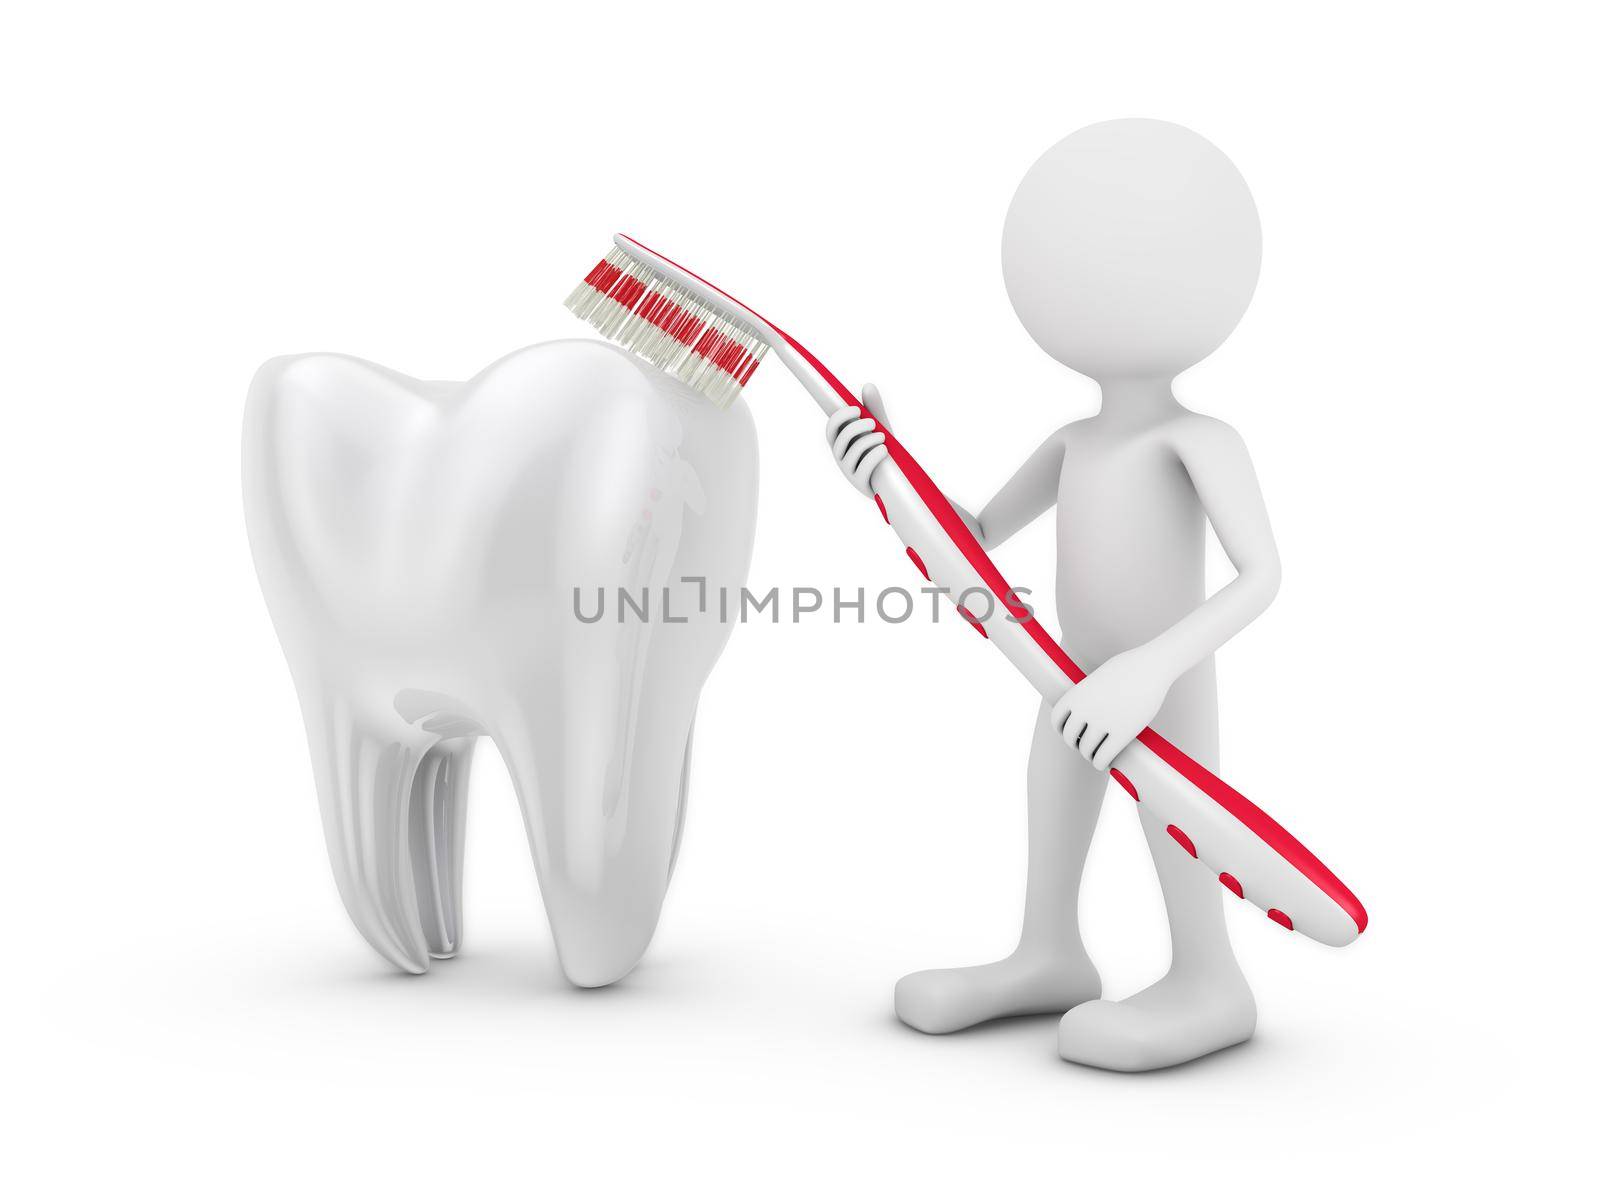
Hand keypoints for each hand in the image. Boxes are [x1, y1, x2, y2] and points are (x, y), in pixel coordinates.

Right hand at [824, 382, 892, 494]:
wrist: (892, 478)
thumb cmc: (881, 448)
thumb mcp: (879, 427)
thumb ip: (873, 408)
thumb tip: (868, 386)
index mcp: (841, 442)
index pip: (831, 428)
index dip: (840, 417)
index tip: (857, 409)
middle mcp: (841, 456)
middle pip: (840, 439)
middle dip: (857, 428)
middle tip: (873, 423)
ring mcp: (849, 471)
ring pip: (853, 453)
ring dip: (869, 441)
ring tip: (882, 437)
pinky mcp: (860, 483)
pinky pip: (863, 468)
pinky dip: (874, 456)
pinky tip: (883, 450)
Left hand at [1049, 650, 1172, 769]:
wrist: (1151, 667)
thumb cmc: (1127, 669)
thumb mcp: (1099, 679)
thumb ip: (1087, 696)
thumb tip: (1084, 714)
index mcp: (1076, 695)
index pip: (1057, 720)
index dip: (1062, 731)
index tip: (1071, 734)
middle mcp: (1085, 709)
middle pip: (1070, 738)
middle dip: (1076, 744)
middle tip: (1085, 746)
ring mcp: (1103, 722)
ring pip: (1086, 750)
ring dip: (1089, 755)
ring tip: (1096, 754)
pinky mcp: (1122, 734)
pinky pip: (1103, 757)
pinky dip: (1100, 763)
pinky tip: (1103, 763)